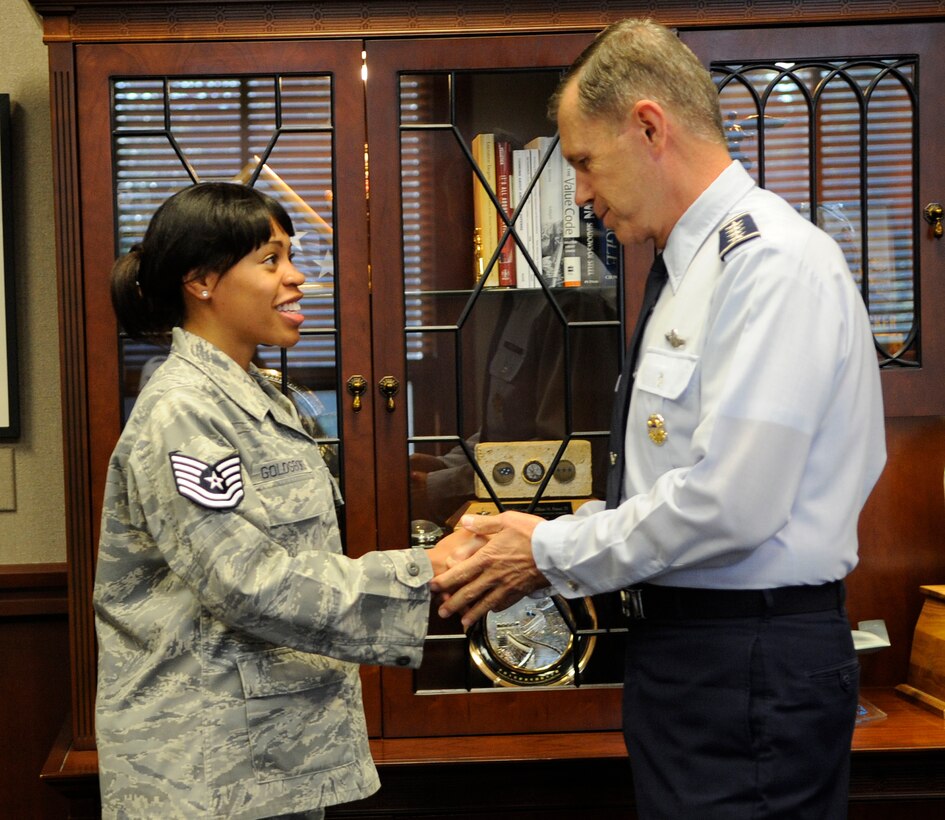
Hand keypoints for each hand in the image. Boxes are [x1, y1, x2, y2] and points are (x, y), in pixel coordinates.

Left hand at [431, 511, 547, 628]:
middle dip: (453, 604)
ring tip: (463, 623)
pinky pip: (504, 604)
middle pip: (468, 594)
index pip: (459, 573)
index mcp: (487, 558)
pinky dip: (494, 609)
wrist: (556, 551)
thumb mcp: (506, 521)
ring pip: (484, 604)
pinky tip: (491, 611)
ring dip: (471, 614)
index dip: (444, 582)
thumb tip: (464, 521)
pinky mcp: (520, 592)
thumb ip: (483, 524)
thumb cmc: (533, 534)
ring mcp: (507, 587)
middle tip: (442, 612)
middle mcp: (494, 576)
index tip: (434, 587)